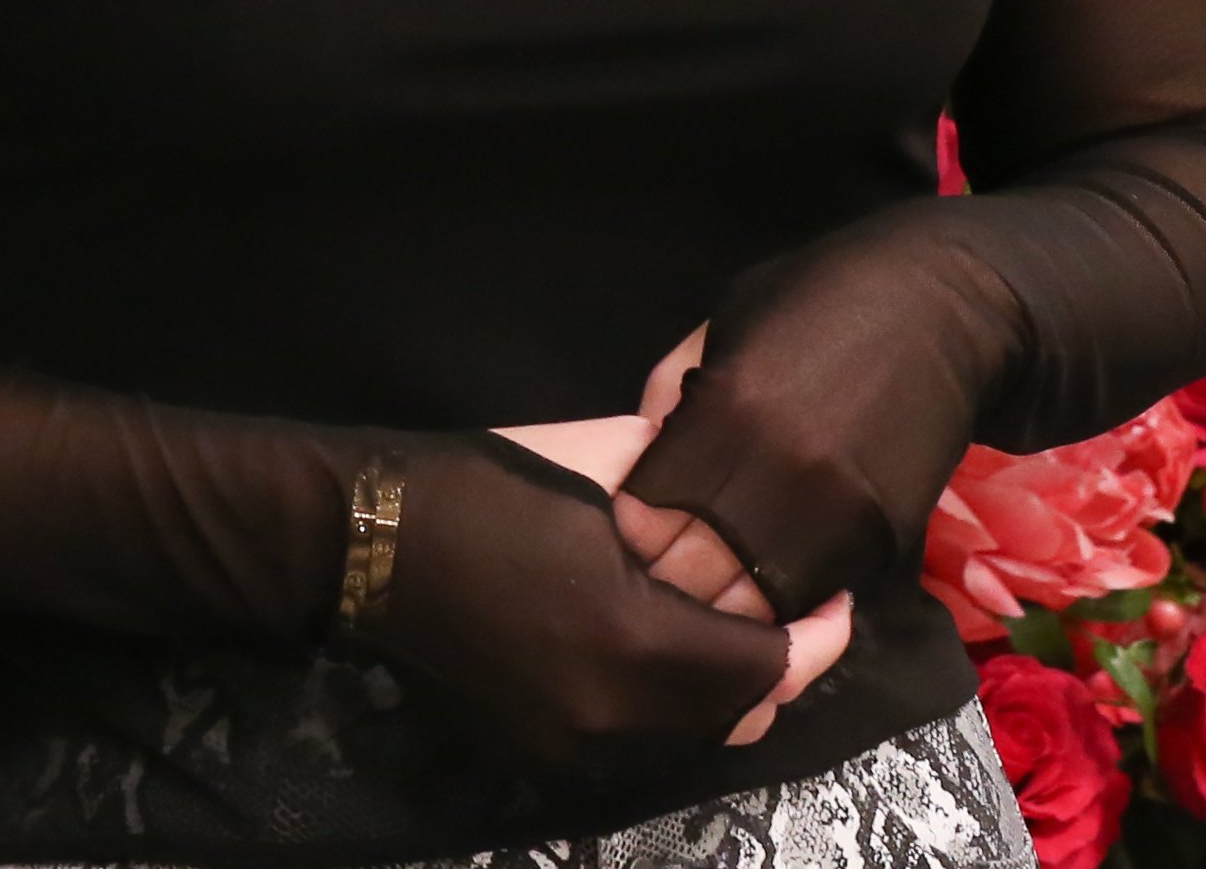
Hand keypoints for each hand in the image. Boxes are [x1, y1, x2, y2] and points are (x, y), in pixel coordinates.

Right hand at [370, 427, 792, 775]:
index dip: (815, 638)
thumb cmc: (488, 481)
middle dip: (780, 671)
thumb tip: (752, 479)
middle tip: (798, 616)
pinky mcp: (538, 748)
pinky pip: (633, 737)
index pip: (761, 667)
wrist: (369, 540)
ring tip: (739, 628)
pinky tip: (669, 647)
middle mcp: (607, 711)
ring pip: (687, 734)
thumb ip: (688, 480)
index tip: (836, 600)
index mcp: (630, 638)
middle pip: (735, 717)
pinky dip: (667, 702)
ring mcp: (568, 741)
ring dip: (726, 691)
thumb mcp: (601, 457)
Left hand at [609, 216, 1023, 619]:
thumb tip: (635, 457)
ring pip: (754, 607)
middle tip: (667, 574)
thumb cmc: (824, 299)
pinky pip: (815, 595)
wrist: (945, 307)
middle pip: (690, 578)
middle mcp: (773, 475)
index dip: (629, 536)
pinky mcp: (881, 538)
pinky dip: (788, 599)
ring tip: (717, 591)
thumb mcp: (728, 321)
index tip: (634, 532)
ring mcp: (834, 516)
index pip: (642, 522)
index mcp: (722, 415)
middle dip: (670, 583)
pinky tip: (773, 580)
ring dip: (729, 608)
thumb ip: (673, 389)